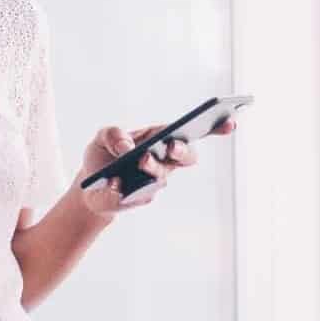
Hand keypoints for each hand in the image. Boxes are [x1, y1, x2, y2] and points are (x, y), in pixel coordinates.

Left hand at [73, 116, 235, 216]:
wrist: (90, 187)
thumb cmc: (104, 156)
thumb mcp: (103, 137)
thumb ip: (114, 134)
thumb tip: (126, 147)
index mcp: (162, 138)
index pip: (192, 131)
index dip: (215, 126)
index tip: (230, 121)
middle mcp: (165, 161)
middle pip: (186, 157)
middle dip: (182, 151)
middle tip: (171, 146)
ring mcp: (156, 182)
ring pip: (163, 176)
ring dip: (153, 167)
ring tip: (140, 160)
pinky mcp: (142, 198)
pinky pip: (139, 194)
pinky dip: (125, 187)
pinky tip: (114, 182)